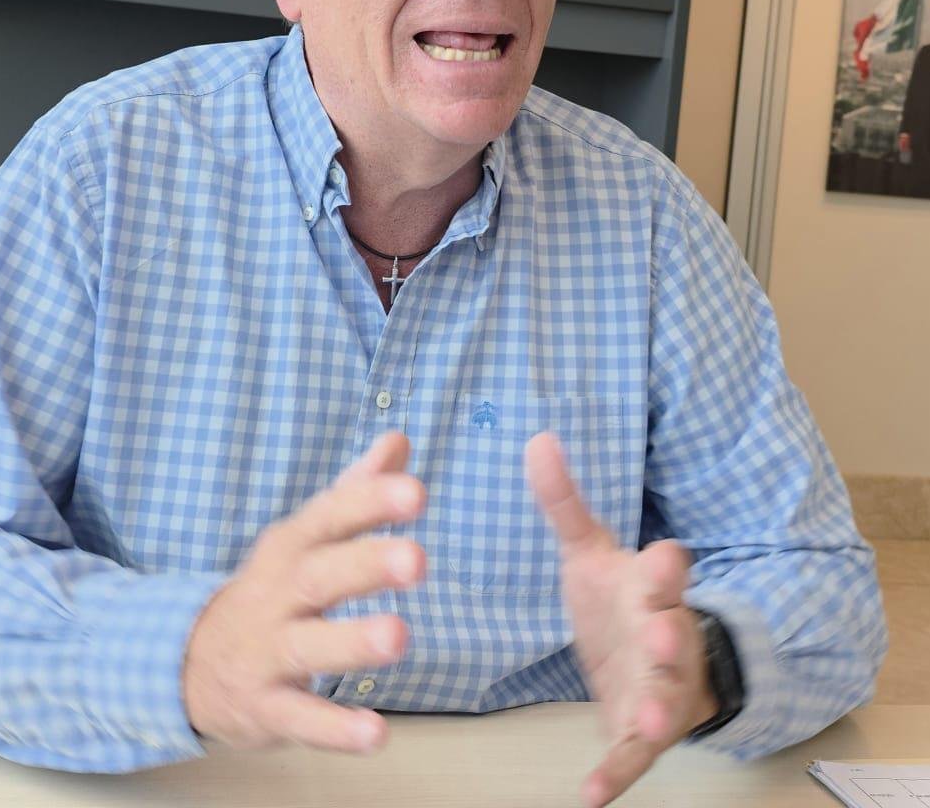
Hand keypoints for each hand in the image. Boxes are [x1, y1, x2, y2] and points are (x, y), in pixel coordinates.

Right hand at [183, 431, 425, 753]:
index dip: (371, 501)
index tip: (416, 491)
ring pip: (310, 645)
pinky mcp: (266, 707)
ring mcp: (268, 651)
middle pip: (321, 574)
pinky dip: (336, 729)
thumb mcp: (306, 535)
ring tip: (400, 637)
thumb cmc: (272, 588)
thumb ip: (356, 488)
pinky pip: (301, 719)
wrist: (187, 660)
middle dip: (367, 565)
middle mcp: (278, 593)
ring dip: (353, 642)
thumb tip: (399, 438)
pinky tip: (376, 733)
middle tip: (418, 559)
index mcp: (293, 546)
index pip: (331, 514)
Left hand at [526, 432, 716, 807]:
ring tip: (654, 721)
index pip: (668, 569)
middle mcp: (664, 636)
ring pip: (667, 698)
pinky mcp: (641, 729)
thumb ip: (564, 501)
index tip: (663, 556)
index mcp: (653, 587)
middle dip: (669, 633)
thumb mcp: (589, 550)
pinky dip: (616, 774)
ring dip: (661, 707)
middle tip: (661, 630)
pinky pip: (632, 755)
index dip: (666, 564)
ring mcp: (659, 687)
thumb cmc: (620, 599)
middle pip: (674, 634)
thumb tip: (536, 438)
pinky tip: (591, 794)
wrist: (650, 659)